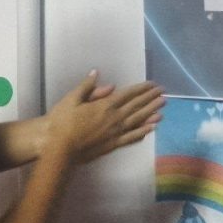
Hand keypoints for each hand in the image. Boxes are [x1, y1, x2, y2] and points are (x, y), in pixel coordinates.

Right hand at [43, 70, 164, 163]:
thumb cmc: (61, 122)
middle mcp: (114, 118)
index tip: (153, 84)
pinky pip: (131, 137)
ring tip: (163, 107)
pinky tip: (152, 128)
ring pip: (138, 120)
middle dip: (151, 98)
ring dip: (151, 113)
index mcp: (105, 105)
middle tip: (164, 93)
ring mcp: (115, 132)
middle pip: (137, 106)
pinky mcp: (113, 145)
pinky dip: (143, 132)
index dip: (142, 88)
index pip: (128, 94)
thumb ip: (86, 87)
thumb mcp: (71, 99)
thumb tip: (97, 73)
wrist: (58, 149)